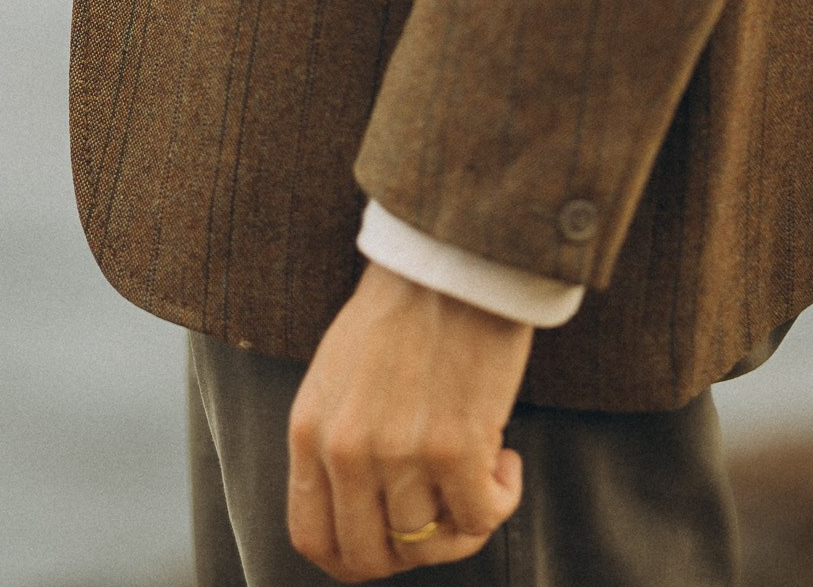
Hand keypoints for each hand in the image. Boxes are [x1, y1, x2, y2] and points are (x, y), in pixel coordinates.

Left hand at [287, 263, 529, 579]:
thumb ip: (335, 443)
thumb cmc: (401, 310)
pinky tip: (504, 457)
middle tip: (443, 511)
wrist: (451, 256)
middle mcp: (345, 451)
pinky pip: (483, 518)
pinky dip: (501, 497)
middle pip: (371, 558)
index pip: (313, 538)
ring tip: (479, 468)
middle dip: (414, 550)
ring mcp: (398, 454)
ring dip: (464, 518)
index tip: (394, 538)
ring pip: (433, 543)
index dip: (357, 555)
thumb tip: (362, 514)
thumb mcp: (338, 377)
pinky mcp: (456, 448)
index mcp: (308, 429)